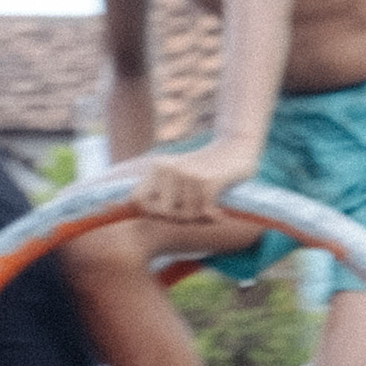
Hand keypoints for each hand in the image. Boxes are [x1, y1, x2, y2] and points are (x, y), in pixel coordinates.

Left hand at [125, 145, 256, 231]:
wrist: (236, 147)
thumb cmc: (208, 168)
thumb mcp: (178, 174)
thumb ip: (160, 191)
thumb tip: (129, 209)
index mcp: (156, 167)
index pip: (138, 200)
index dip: (152, 211)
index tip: (171, 211)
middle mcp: (168, 169)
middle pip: (164, 213)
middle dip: (180, 218)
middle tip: (194, 211)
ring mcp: (186, 174)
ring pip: (186, 215)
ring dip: (201, 217)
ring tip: (209, 207)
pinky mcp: (206, 181)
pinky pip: (203, 212)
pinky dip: (214, 216)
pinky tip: (219, 213)